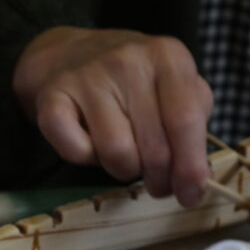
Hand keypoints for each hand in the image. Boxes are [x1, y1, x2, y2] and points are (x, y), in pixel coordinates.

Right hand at [13, 26, 213, 205]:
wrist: (70, 54)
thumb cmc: (133, 80)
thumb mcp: (175, 86)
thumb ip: (194, 122)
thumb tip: (197, 178)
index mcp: (167, 56)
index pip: (186, 120)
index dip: (191, 166)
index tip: (192, 195)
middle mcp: (128, 60)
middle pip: (153, 147)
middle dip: (158, 177)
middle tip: (156, 181)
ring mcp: (87, 77)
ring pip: (115, 153)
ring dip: (122, 169)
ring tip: (123, 156)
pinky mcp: (52, 97)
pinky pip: (75, 152)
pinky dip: (84, 159)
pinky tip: (89, 143)